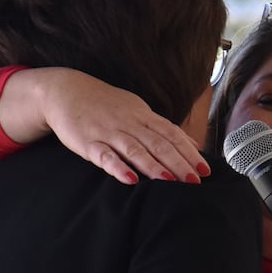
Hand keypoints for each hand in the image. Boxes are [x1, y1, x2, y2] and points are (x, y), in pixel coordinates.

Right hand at [1, 68, 210, 184]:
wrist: (66, 91)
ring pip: (135, 149)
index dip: (189, 152)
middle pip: (158, 143)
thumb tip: (191, 143)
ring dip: (153, 166)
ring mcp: (109, 132)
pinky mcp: (88, 142)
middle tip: (195, 181)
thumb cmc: (105, 105)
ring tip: (169, 181)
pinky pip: (105, 156)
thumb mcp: (137, 111)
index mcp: (143, 116)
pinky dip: (118, 167)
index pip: (171, 134)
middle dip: (178, 163)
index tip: (205, 170)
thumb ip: (162, 128)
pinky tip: (130, 179)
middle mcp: (129, 123)